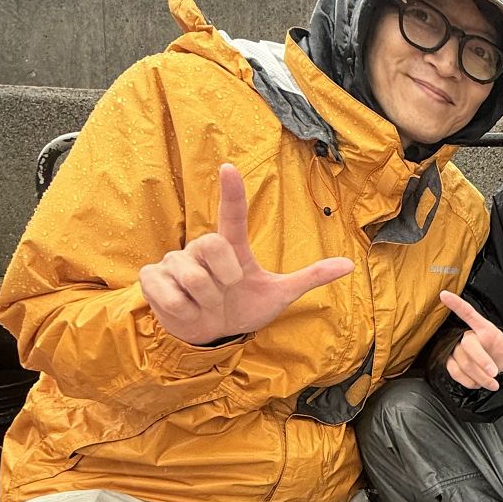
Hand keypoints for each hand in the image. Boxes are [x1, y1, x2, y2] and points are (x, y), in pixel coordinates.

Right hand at [138, 163, 352, 345]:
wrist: (210, 334)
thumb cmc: (243, 307)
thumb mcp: (278, 294)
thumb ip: (310, 278)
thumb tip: (350, 264)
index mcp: (231, 247)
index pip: (232, 214)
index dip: (231, 192)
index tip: (229, 168)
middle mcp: (201, 247)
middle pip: (212, 248)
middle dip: (222, 279)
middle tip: (223, 293)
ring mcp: (173, 260)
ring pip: (191, 278)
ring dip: (203, 301)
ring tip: (205, 304)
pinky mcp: (152, 278)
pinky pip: (169, 294)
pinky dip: (182, 310)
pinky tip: (184, 309)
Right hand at [440, 290, 502, 390]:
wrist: (498, 374)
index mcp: (484, 330)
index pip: (469, 314)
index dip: (457, 304)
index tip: (444, 294)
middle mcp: (470, 337)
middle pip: (468, 345)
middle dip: (482, 361)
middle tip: (495, 373)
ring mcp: (458, 350)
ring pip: (463, 363)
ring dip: (479, 376)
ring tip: (492, 383)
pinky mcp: (452, 363)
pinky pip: (454, 371)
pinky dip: (468, 381)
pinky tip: (478, 383)